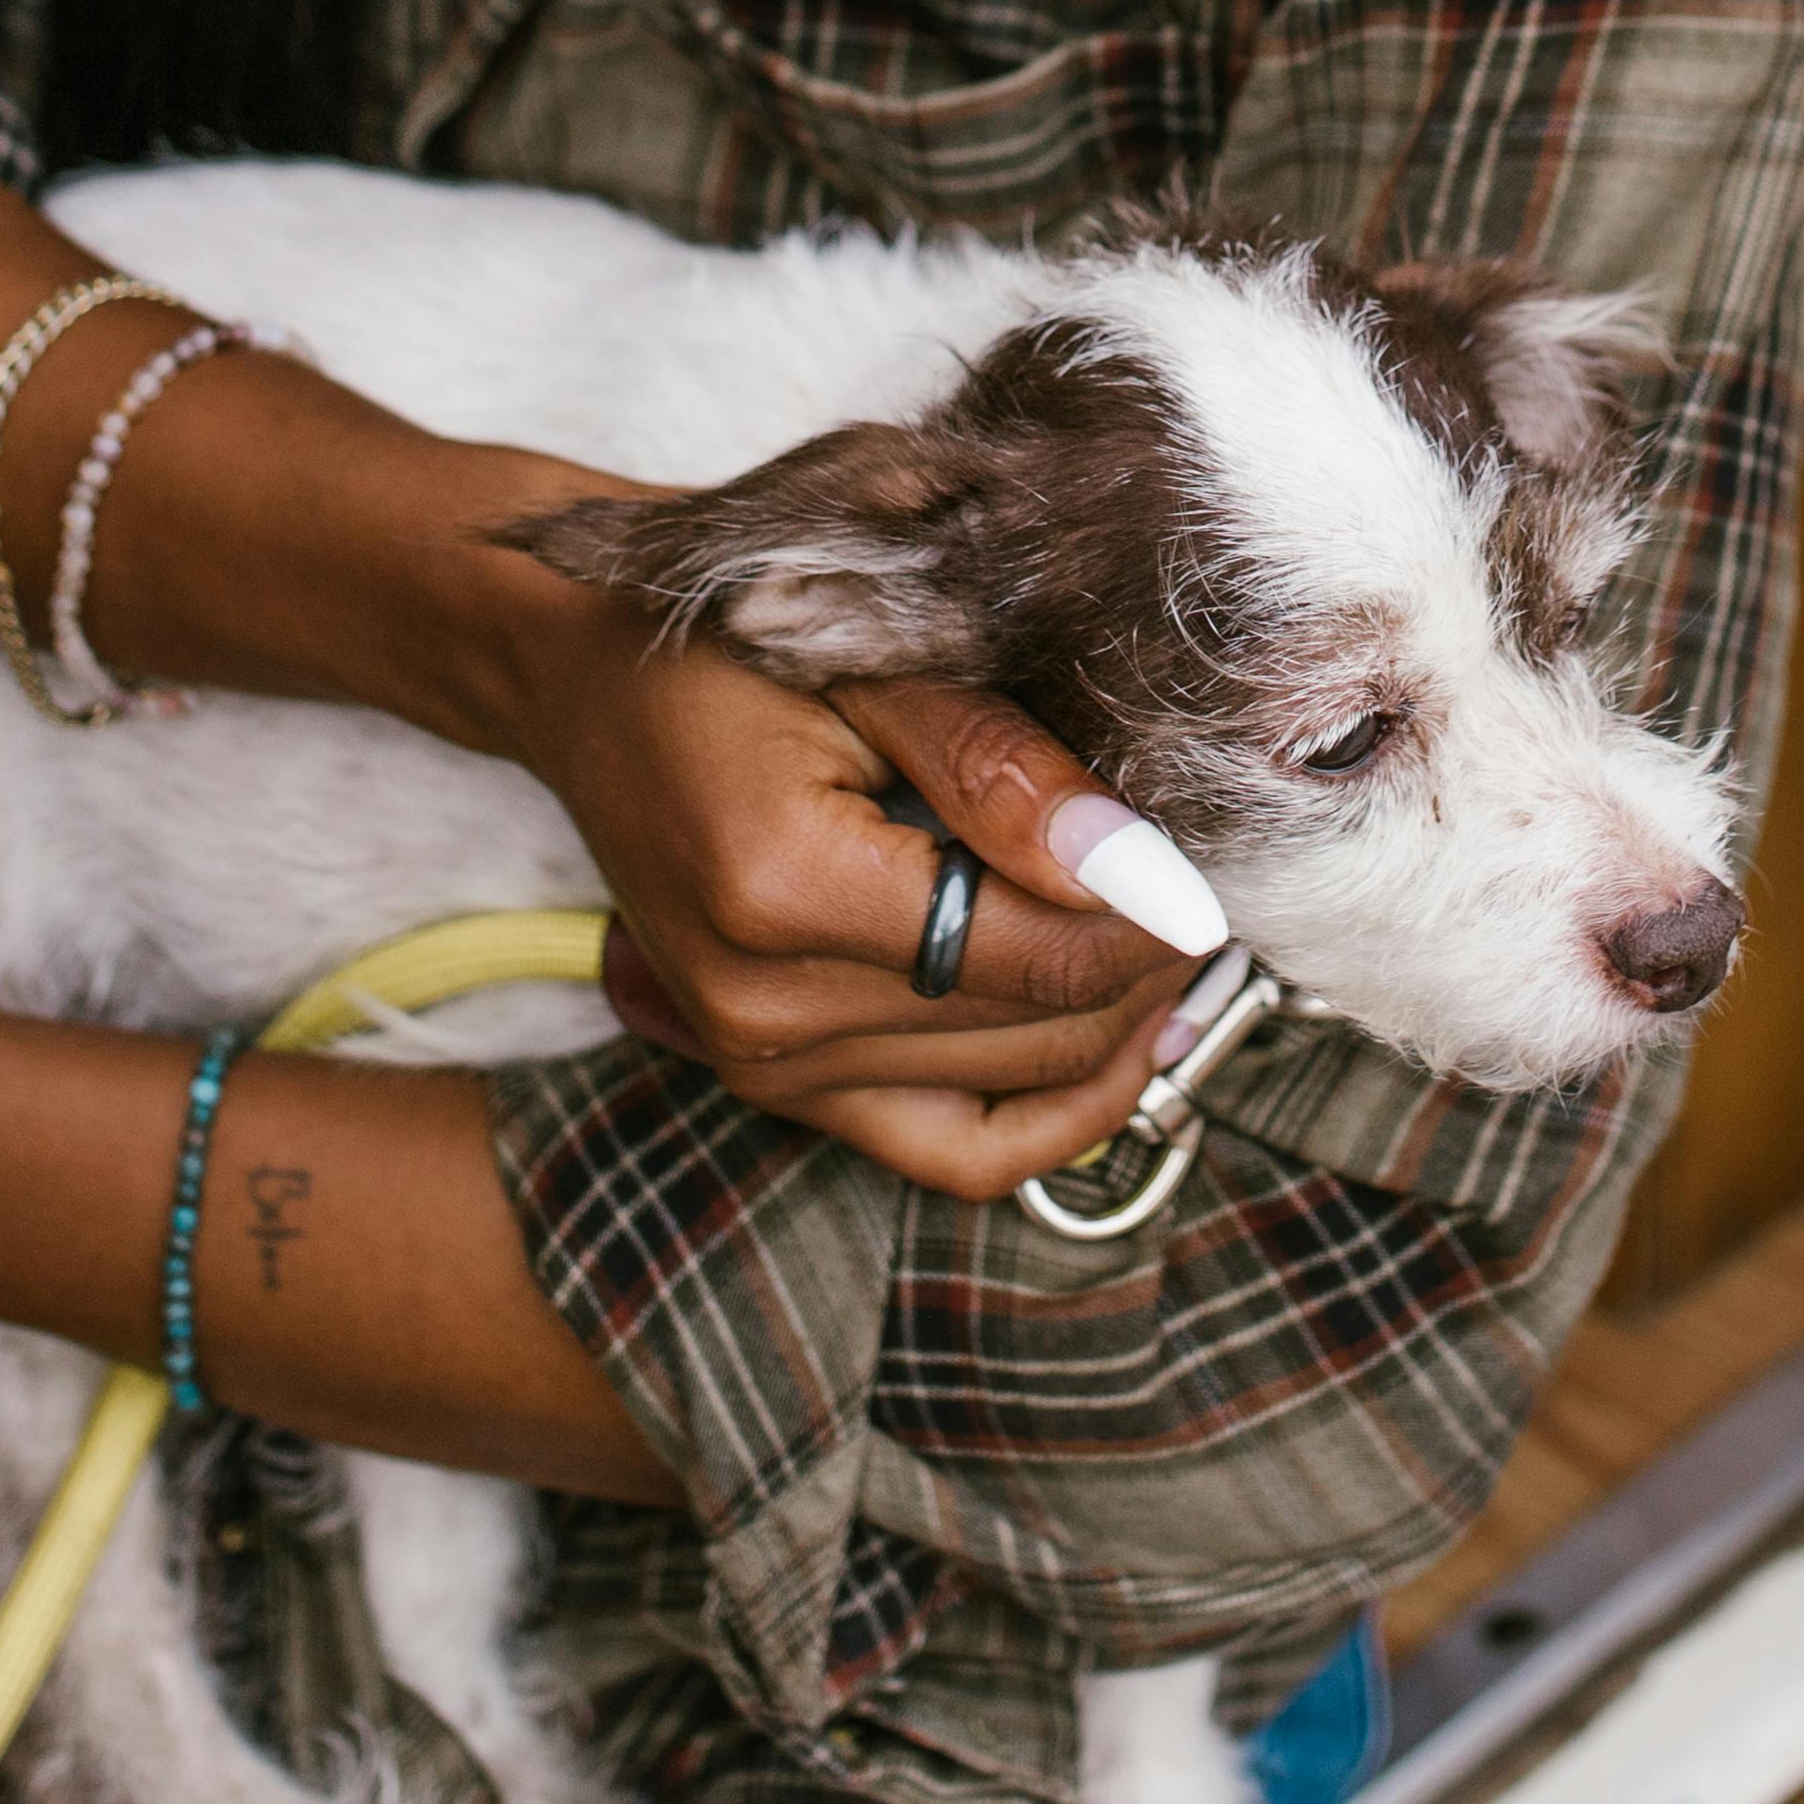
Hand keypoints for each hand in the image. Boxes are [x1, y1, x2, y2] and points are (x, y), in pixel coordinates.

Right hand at [507, 605, 1202, 1198]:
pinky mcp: (772, 1088)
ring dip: (1115, 1025)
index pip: (1037, 950)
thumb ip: (1004, 768)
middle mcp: (762, 1009)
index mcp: (781, 889)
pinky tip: (1118, 1044)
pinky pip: (955, 1152)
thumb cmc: (729, 651)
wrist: (590, 689)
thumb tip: (1144, 872)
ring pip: (1015, 1090)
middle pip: (1037, 1027)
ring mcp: (761, 1064)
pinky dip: (1053, 1114)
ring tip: (1166, 938)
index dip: (1153, 915)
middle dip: (1147, 962)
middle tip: (1205, 885)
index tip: (1213, 861)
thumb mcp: (872, 664)